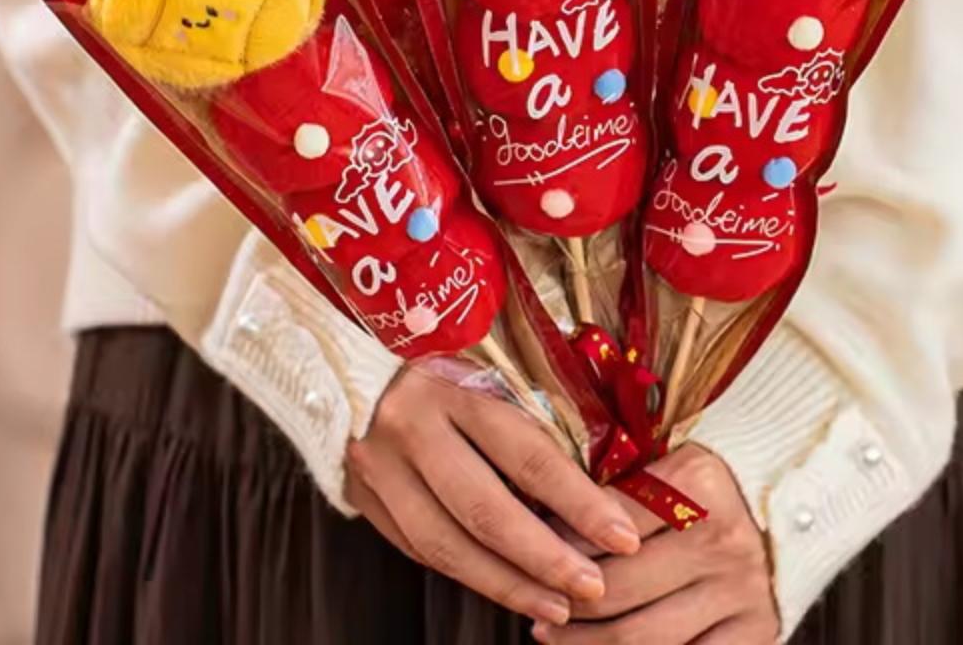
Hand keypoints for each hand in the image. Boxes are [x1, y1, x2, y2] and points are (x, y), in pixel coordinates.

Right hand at [345, 365, 641, 627]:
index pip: (526, 453)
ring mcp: (378, 467)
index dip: (578, 501)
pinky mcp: (361, 496)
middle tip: (593, 587)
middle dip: (546, 558)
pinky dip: (466, 572)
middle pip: (485, 510)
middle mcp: (410, 426)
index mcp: (451, 386)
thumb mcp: (482, 370)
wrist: (341, 357)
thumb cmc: (433, 359)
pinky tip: (504, 585)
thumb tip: (593, 485)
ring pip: (447, 545)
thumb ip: (525, 420)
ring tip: (556, 605)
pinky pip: (419, 549)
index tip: (621, 535)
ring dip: (507, 584)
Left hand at [533, 445, 778, 643]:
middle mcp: (722, 537)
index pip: (605, 524)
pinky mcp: (757, 632)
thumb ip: (615, 489)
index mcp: (697, 482)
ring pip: (641, 636)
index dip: (558, 543)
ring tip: (551, 634)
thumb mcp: (666, 464)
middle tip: (534, 604)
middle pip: (617, 587)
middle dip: (566, 601)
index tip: (529, 551)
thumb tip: (539, 519)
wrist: (790, 502)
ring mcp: (741, 590)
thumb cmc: (707, 482)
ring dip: (584, 642)